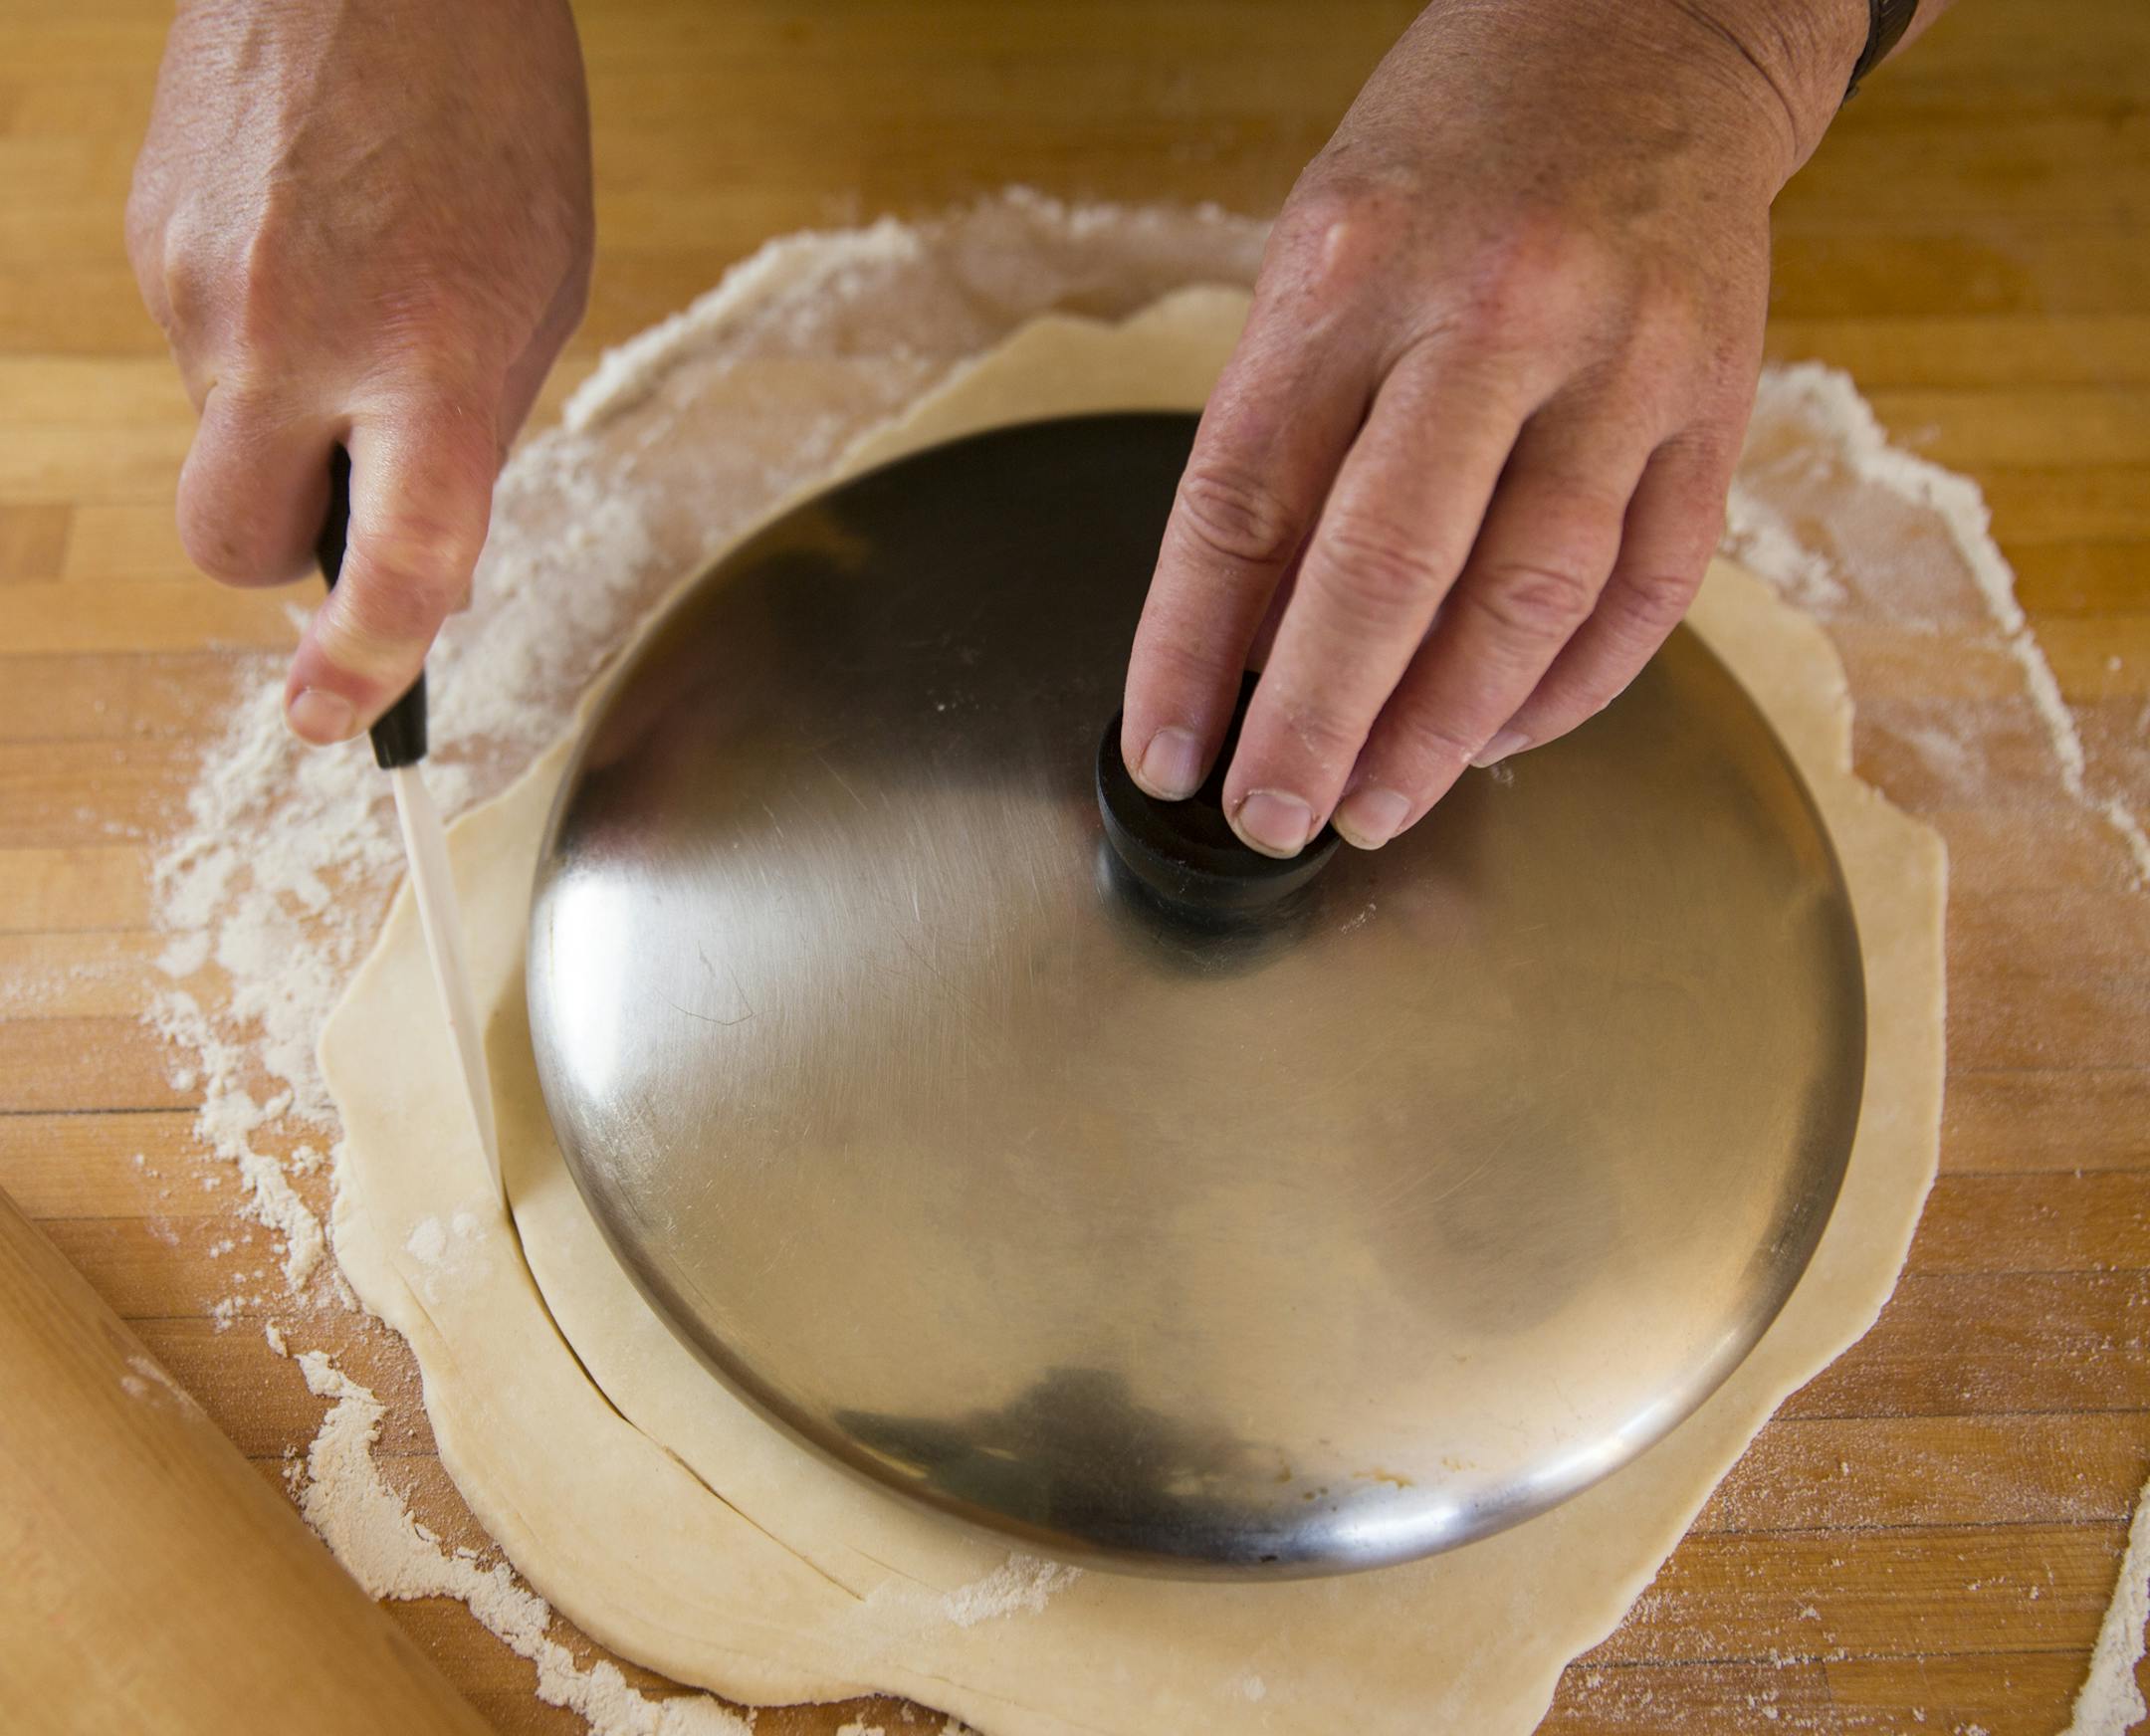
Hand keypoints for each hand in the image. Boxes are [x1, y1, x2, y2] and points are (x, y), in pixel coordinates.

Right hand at [127, 0, 592, 744]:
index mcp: (431, 361)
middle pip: (233, 543)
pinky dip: (256, 334)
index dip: (365, 666)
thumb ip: (469, 436)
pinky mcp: (147, 237)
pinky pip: (199, 346)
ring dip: (285, 412)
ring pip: (218, 433)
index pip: (393, 565)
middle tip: (345, 501)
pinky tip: (311, 246)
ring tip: (359, 291)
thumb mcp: (538, 296)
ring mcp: (197, 286)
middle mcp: (295, 335)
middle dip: (282, 558)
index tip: (332, 718)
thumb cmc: (491, 115)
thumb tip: (404, 547)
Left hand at [1121, 0, 1865, 854]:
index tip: (1165, 751)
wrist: (1650, 36)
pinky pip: (1646, 592)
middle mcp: (1492, 313)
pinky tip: (1501, 736)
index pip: (1243, 500)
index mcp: (1352, 270)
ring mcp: (1620, 363)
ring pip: (1527, 600)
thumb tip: (1237, 639)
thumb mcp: (1322, 255)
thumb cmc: (1456, 154)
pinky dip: (1570, 689)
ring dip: (1443, 732)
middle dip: (1315, 724)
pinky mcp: (1715, 407)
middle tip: (1273, 818)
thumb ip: (1282, 436)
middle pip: (1386, 568)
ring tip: (1379, 804)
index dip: (1189, 649)